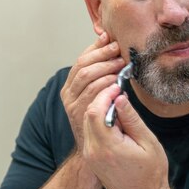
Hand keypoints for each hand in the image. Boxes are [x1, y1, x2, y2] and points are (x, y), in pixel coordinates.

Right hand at [61, 32, 124, 151]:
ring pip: (87, 77)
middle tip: (118, 50)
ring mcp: (72, 104)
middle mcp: (67, 93)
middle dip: (102, 55)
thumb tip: (108, 45)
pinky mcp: (79, 114)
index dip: (96, 48)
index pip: (81, 59)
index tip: (110, 39)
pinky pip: (93, 93)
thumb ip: (101, 74)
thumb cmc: (101, 118)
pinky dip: (106, 84)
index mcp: (70, 84)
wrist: (95, 150)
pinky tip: (117, 82)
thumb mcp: (98, 94)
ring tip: (121, 64)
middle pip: (83, 65)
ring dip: (106, 67)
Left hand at [82, 84, 170, 188]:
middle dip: (101, 99)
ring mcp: (89, 155)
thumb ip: (132, 119)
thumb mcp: (148, 142)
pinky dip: (98, 120)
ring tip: (118, 105)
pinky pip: (89, 131)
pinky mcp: (90, 157)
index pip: (96, 111)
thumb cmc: (151, 172)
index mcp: (108, 147)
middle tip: (118, 93)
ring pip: (86, 121)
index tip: (118, 88)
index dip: (105, 95)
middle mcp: (93, 151)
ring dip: (99, 109)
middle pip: (88, 114)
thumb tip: (120, 98)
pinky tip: (113, 119)